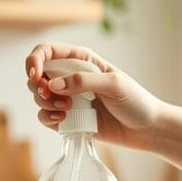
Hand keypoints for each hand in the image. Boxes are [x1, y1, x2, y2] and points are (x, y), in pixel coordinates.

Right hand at [25, 43, 165, 149]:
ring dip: (45, 103)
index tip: (36, 76)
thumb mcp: (114, 84)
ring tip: (66, 111)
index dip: (34, 60)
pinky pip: (46, 117)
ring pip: (39, 96)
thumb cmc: (136, 101)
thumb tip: (52, 85)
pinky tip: (63, 121)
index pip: (46, 51)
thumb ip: (83, 81)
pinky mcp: (70, 119)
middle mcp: (71, 77)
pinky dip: (48, 118)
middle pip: (37, 75)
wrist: (147, 129)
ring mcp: (69, 99)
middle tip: (54, 97)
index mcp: (82, 60)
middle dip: (38, 87)